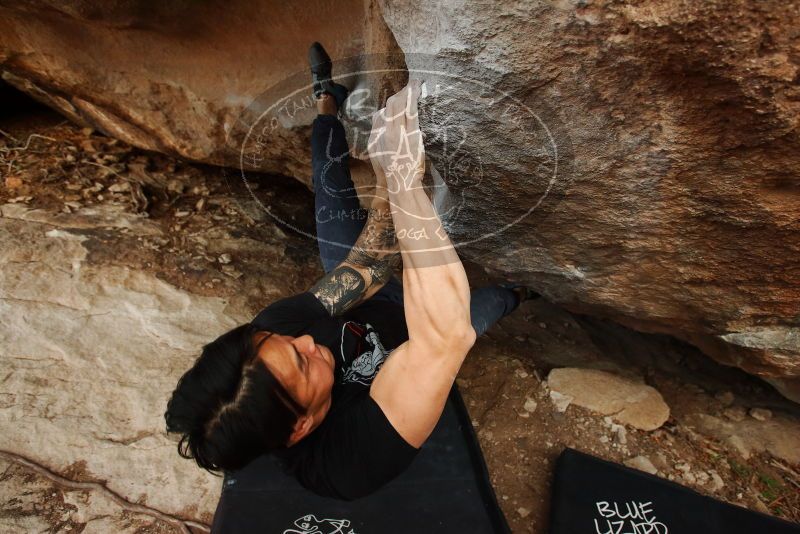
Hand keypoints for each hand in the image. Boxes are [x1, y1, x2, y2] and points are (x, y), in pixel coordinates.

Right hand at [368, 79, 425, 195]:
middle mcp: (384, 132)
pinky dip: (413, 98)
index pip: (379, 115)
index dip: (389, 107)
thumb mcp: (380, 160)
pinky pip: (410, 111)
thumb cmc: (394, 175)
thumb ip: (381, 146)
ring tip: (415, 84)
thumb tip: (383, 136)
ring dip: (407, 92)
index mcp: (375, 138)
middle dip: (399, 95)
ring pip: (398, 104)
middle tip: (409, 89)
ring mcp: (396, 132)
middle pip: (389, 106)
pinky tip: (417, 90)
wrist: (401, 184)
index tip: (398, 102)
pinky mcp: (409, 133)